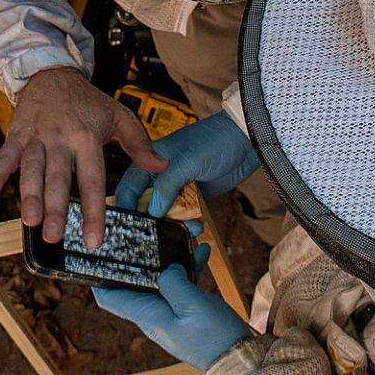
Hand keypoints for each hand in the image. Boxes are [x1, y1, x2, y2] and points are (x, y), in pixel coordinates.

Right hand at [0, 66, 164, 249]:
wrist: (52, 74)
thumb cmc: (87, 101)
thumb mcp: (118, 116)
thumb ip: (139, 144)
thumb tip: (162, 166)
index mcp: (87, 139)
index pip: (92, 180)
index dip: (93, 211)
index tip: (94, 240)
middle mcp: (60, 139)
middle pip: (58, 178)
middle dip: (54, 208)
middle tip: (53, 235)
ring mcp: (36, 137)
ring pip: (31, 170)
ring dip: (28, 195)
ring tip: (27, 220)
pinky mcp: (16, 135)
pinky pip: (5, 156)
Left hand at [95, 238, 249, 369]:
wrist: (239, 361)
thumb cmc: (213, 336)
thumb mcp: (192, 304)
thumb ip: (172, 282)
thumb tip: (165, 268)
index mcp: (146, 315)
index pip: (108, 297)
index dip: (99, 276)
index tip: (99, 252)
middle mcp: (153, 315)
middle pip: (135, 282)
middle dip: (142, 256)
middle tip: (148, 231)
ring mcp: (170, 314)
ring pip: (161, 280)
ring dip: (169, 259)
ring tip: (183, 236)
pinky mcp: (187, 314)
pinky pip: (181, 287)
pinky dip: (188, 269)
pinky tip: (202, 252)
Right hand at [113, 112, 257, 217]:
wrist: (247, 140)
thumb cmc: (215, 141)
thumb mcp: (188, 162)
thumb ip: (167, 186)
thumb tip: (153, 211)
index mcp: (152, 160)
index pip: (130, 187)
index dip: (127, 205)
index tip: (129, 225)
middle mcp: (161, 174)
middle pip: (147, 203)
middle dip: (152, 219)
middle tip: (159, 234)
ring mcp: (179, 185)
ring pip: (167, 211)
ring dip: (173, 223)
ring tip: (186, 229)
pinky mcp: (195, 195)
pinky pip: (185, 213)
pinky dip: (188, 221)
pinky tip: (196, 225)